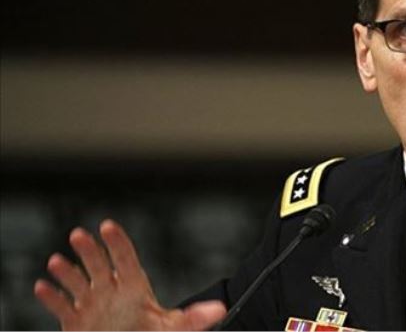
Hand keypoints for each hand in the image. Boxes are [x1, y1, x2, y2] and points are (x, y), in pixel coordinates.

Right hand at [33, 219, 225, 329]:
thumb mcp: (173, 328)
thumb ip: (194, 319)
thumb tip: (219, 310)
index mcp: (134, 286)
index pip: (126, 258)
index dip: (117, 242)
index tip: (108, 226)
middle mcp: (111, 290)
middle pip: (98, 264)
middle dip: (89, 250)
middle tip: (79, 234)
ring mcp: (92, 304)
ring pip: (77, 282)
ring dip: (66, 272)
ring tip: (56, 262)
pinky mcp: (76, 322)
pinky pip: (60, 306)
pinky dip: (51, 296)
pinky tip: (43, 286)